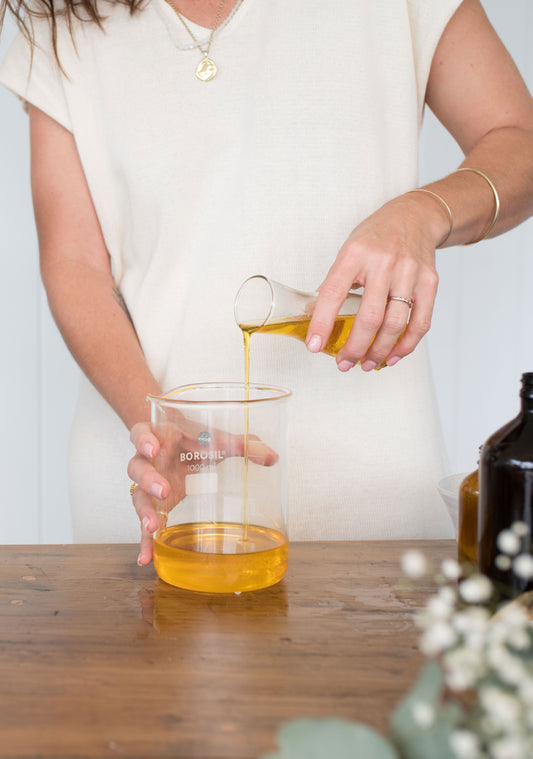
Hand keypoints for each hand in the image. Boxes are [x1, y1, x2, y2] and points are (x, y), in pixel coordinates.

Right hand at [128, 419, 277, 565]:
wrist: (175, 440)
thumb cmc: (193, 437)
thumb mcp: (215, 437)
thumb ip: (243, 444)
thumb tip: (272, 457)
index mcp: (158, 436)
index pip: (141, 433)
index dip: (144, 440)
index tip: (152, 448)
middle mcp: (146, 460)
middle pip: (137, 467)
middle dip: (149, 479)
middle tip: (163, 490)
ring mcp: (146, 484)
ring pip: (137, 495)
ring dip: (144, 511)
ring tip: (152, 527)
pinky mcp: (152, 505)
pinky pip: (144, 524)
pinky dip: (145, 542)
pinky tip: (146, 559)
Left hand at [305, 192, 446, 370]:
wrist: (415, 216)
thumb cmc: (376, 237)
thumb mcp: (347, 251)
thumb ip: (334, 283)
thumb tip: (313, 317)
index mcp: (355, 254)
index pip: (333, 293)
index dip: (321, 323)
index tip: (314, 346)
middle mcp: (384, 263)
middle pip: (369, 318)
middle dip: (354, 348)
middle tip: (344, 364)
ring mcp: (409, 273)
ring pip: (395, 325)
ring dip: (379, 352)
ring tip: (366, 364)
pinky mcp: (429, 282)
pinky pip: (420, 322)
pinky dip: (406, 345)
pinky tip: (393, 356)